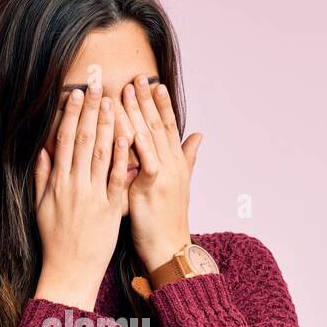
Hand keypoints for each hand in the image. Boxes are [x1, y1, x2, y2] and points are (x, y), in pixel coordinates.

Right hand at [33, 83, 130, 310]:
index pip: (63, 140)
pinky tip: (128, 136)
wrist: (69, 271)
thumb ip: (41, 177)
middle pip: (81, 140)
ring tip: (113, 101)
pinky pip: (116, 178)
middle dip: (89, 111)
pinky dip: (121, 156)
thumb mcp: (41, 207)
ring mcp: (92, 196)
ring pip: (99, 154)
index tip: (75, 94)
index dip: (70, 115)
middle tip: (96, 85)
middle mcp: (73, 185)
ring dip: (107, 125)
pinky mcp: (109, 209)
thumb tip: (42, 151)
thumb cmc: (56, 240)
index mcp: (56, 183)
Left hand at [122, 75, 203, 272]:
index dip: (162, 104)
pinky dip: (137, 142)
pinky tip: (128, 126)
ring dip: (138, 112)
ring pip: (150, 136)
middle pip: (159, 125)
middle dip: (147, 100)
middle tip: (137, 76)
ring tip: (127, 91)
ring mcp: (165, 175)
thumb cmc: (168, 221)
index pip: (169, 127)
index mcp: (176, 164)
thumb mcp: (180, 185)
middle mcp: (172, 165)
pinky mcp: (153, 187)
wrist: (170, 249)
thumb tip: (199, 135)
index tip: (153, 83)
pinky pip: (144, 160)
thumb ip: (188, 157)